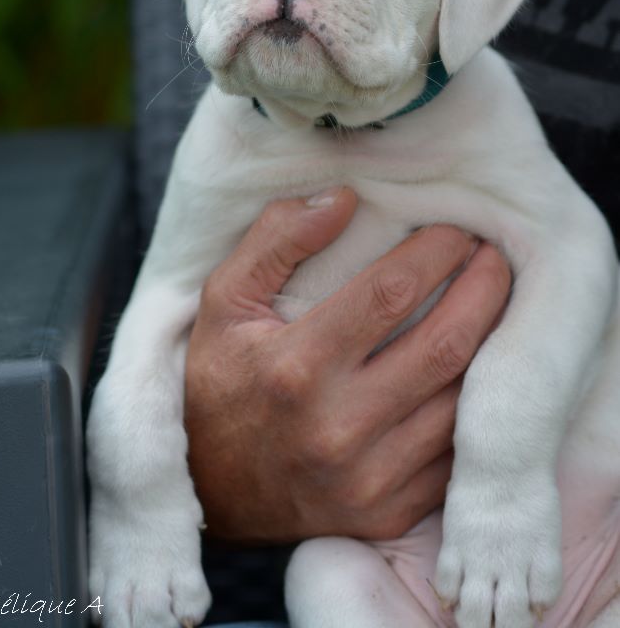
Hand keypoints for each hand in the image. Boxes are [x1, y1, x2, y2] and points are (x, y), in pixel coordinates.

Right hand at [185, 187, 510, 542]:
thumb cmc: (219, 381)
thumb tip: (344, 198)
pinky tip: (482, 367)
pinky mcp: (389, 513)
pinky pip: (458, 455)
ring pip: (464, 401)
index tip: (454, 229)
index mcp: (295, 367)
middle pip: (445, 345)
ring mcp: (368, 479)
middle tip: (496, 258)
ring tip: (498, 303)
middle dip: (484, 290)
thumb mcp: (223, 300)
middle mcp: (337, 427)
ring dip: (494, 343)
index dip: (435, 252)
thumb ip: (277, 240)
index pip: (390, 293)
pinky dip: (478, 405)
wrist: (211, 490)